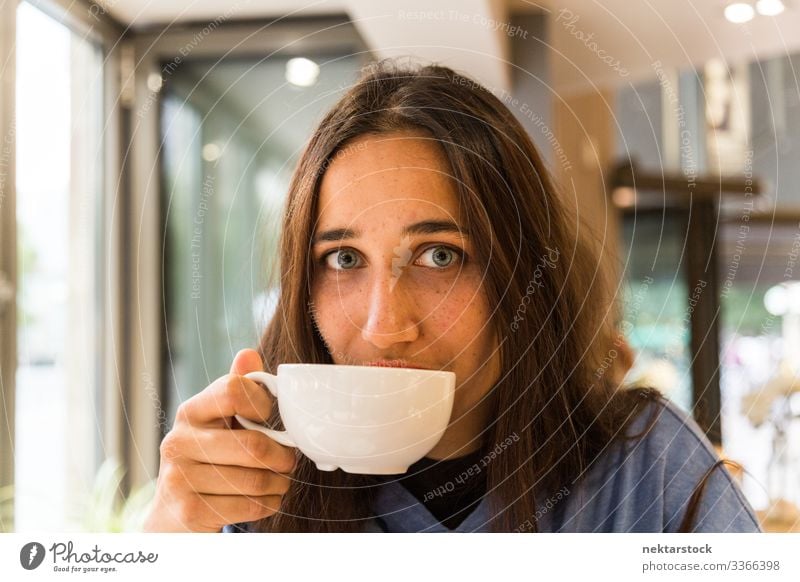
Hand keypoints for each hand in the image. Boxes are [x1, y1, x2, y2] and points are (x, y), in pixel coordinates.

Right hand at [143, 349, 295, 531]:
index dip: (263, 402)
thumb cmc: (208, 460)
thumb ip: (235, 390)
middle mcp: (178, 442)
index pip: (233, 390)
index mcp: (189, 412)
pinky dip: (269, 504)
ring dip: (279, 483)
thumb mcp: (218, 422)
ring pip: (256, 479)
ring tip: (279, 481)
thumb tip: (248, 354)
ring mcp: (180, 478)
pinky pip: (250, 505)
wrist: (173, 515)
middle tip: (289, 460)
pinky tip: (265, 499)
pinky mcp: (190, 511)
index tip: (269, 416)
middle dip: (283, 456)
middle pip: (254, 445)